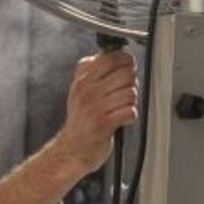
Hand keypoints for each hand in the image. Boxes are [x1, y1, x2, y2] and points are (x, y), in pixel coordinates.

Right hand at [56, 52, 138, 171]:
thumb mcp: (78, 90)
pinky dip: (131, 116)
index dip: (125, 60)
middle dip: (132, 82)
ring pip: (130, 93)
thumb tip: (111, 54)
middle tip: (126, 90)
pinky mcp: (103, 124)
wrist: (71, 149)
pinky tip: (123, 118)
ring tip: (123, 107)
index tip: (128, 65)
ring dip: (131, 102)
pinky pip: (129, 112)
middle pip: (125, 74)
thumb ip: (90, 71)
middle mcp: (87, 91)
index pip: (110, 58)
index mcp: (82, 80)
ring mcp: (95, 107)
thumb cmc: (79, 121)